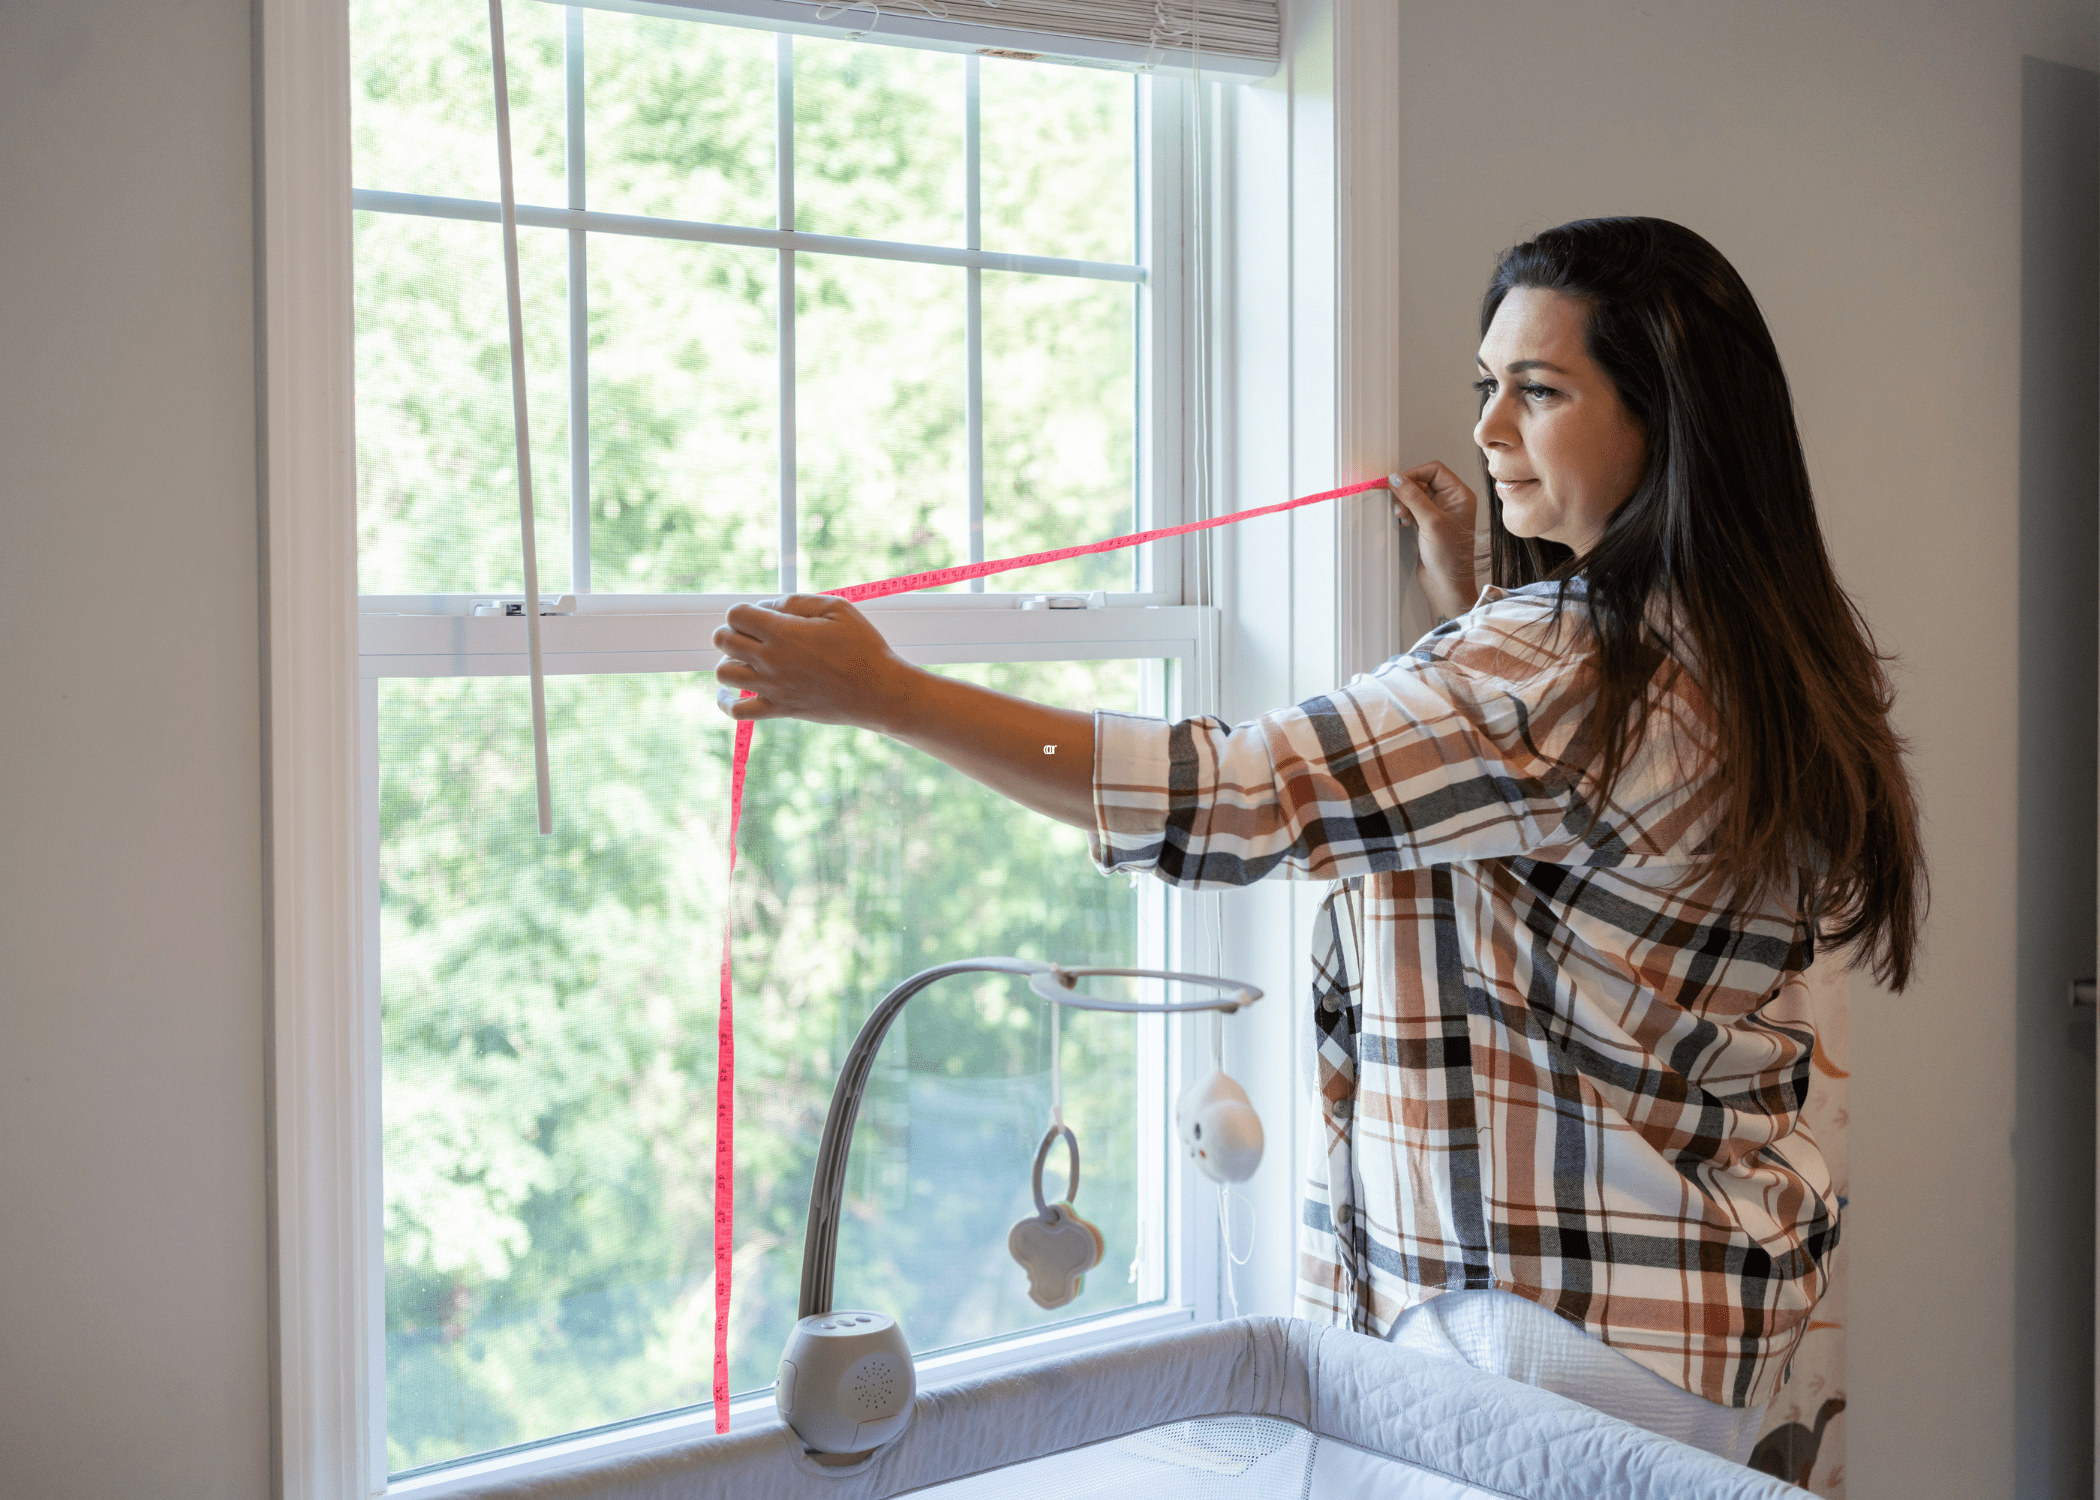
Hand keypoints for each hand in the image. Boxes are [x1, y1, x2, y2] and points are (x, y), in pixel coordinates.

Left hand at [711, 594, 919, 728]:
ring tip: (748, 658)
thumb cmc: (863, 647)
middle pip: (723, 640)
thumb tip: (769, 605)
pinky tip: (728, 693)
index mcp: (783, 633)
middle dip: (733, 630)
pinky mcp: (780, 709)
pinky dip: (725, 701)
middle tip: (754, 633)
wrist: (878, 692)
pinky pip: (737, 711)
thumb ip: (797, 601)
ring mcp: (772, 688)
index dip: (746, 609)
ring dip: (729, 660)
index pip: (735, 614)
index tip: (764, 615)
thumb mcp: (836, 608)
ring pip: (724, 672)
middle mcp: (770, 661)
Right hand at [1390, 462, 1479, 620]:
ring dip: (1404, 503)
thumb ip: (1413, 497)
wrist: (1446, 585)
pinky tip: (1403, 523)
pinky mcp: (1428, 524)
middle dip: (1408, 491)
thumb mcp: (1431, 521)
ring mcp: (1440, 513)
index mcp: (1460, 495)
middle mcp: (1451, 501)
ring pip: (1416, 495)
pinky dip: (1405, 512)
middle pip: (1423, 481)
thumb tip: (1397, 479)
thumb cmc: (1448, 557)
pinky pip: (1413, 509)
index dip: (1415, 474)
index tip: (1398, 483)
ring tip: (1401, 516)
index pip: (1435, 470)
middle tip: (1399, 505)